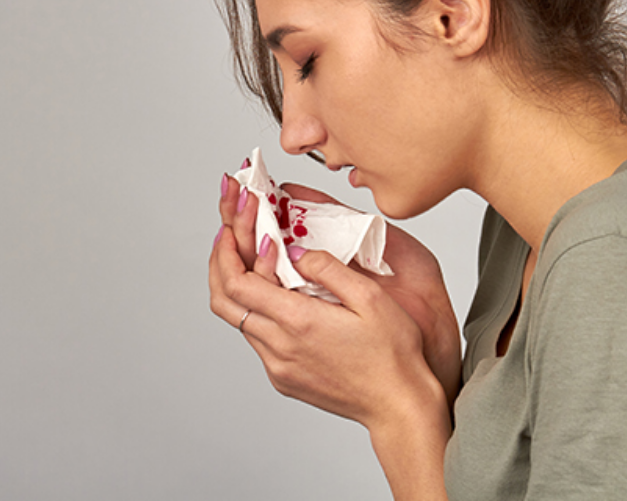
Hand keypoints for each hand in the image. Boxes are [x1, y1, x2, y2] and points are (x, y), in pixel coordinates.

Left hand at [209, 179, 445, 427]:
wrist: (398, 406)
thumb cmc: (392, 353)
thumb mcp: (370, 297)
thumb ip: (329, 269)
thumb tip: (297, 252)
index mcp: (299, 322)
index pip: (238, 284)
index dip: (229, 253)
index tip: (232, 229)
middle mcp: (280, 347)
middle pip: (225, 302)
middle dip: (219, 264)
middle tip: (226, 237)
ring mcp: (278, 367)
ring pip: (239, 321)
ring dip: (236, 287)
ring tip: (246, 260)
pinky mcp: (284, 378)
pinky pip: (257, 339)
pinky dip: (254, 310)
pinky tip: (272, 295)